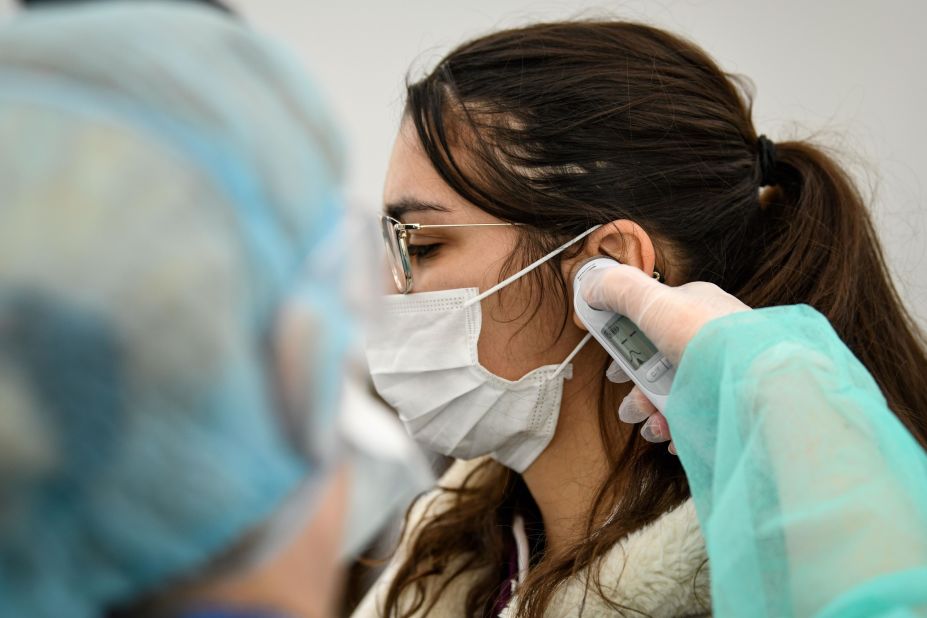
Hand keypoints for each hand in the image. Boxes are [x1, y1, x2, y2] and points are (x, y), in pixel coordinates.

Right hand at [580, 263, 749, 453]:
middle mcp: (709, 338)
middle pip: (658, 363)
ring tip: (654, 426)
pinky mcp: (729, 402)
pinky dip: (679, 429)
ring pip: (674, 393)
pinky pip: (697, 417)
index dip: (625, 347)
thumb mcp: (655, 303)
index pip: (650, 321)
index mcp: (694, 307)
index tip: (614, 373)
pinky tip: (673, 435)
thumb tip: (590, 285)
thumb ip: (619, 290)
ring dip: (654, 412)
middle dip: (639, 388)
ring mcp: (720, 372)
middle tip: (633, 407)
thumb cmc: (711, 340)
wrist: (765, 388)